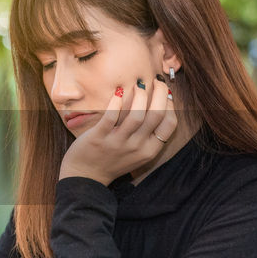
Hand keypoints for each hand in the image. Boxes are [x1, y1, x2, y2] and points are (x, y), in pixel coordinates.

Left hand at [59, 78, 177, 184]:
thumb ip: (149, 133)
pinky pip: (110, 117)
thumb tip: (161, 102)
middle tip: (157, 81)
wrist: (86, 176)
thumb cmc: (113, 159)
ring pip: (137, 115)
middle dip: (159, 93)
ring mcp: (118, 143)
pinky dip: (116, 102)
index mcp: (150, 150)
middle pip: (156, 114)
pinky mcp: (99, 138)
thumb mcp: (138, 152)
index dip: (170, 104)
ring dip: (140, 95)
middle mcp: (137, 147)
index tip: (166, 92)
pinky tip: (118, 92)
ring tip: (138, 85)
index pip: (169, 123)